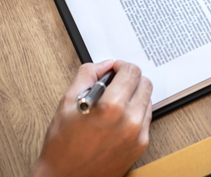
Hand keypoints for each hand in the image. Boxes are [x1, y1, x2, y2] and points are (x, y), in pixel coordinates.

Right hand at [29, 60, 152, 176]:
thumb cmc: (62, 146)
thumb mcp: (68, 102)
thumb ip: (88, 75)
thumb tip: (104, 65)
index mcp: (111, 107)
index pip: (132, 71)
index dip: (121, 66)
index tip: (113, 70)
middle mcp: (129, 121)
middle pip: (145, 83)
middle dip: (130, 79)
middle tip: (114, 84)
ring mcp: (138, 135)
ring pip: (147, 100)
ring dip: (134, 95)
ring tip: (114, 102)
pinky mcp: (141, 146)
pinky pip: (146, 118)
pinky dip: (135, 112)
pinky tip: (118, 117)